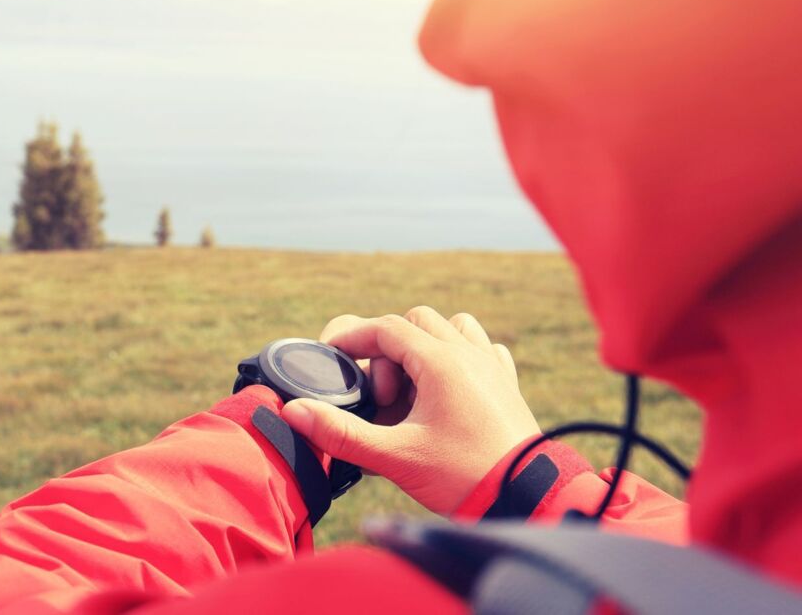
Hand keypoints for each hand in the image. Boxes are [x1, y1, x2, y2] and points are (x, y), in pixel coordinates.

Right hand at [280, 307, 540, 514]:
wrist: (526, 498)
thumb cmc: (463, 477)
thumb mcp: (394, 456)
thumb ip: (340, 433)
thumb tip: (294, 412)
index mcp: (441, 362)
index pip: (385, 328)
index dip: (352, 337)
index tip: (331, 354)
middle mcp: (469, 353)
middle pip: (416, 321)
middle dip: (388, 349)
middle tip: (381, 396)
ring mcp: (492, 366)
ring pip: (454, 327)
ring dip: (425, 345)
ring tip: (413, 388)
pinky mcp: (507, 385)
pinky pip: (483, 349)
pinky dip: (460, 357)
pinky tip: (449, 390)